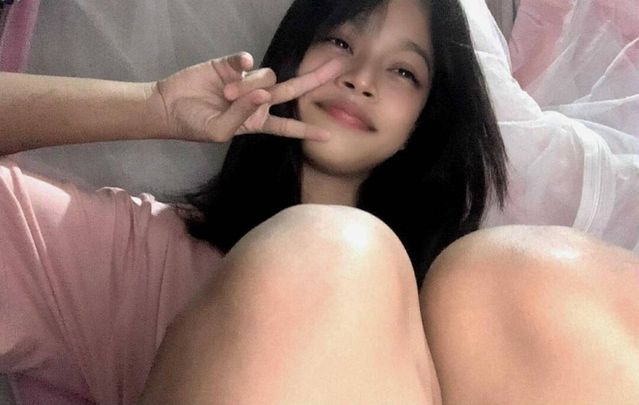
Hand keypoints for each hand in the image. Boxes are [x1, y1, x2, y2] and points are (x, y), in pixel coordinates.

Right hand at [149, 52, 342, 142]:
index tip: (327, 135)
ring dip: (247, 88)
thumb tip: (263, 93)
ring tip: (224, 95)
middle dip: (315, 78)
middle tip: (339, 65)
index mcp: (257, 122)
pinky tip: (238, 67)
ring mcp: (246, 81)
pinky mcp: (232, 65)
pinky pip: (247, 60)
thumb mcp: (220, 131)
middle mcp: (257, 100)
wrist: (169, 106)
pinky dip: (243, 63)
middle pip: (292, 90)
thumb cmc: (194, 125)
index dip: (306, 130)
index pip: (287, 126)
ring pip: (267, 77)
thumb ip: (243, 115)